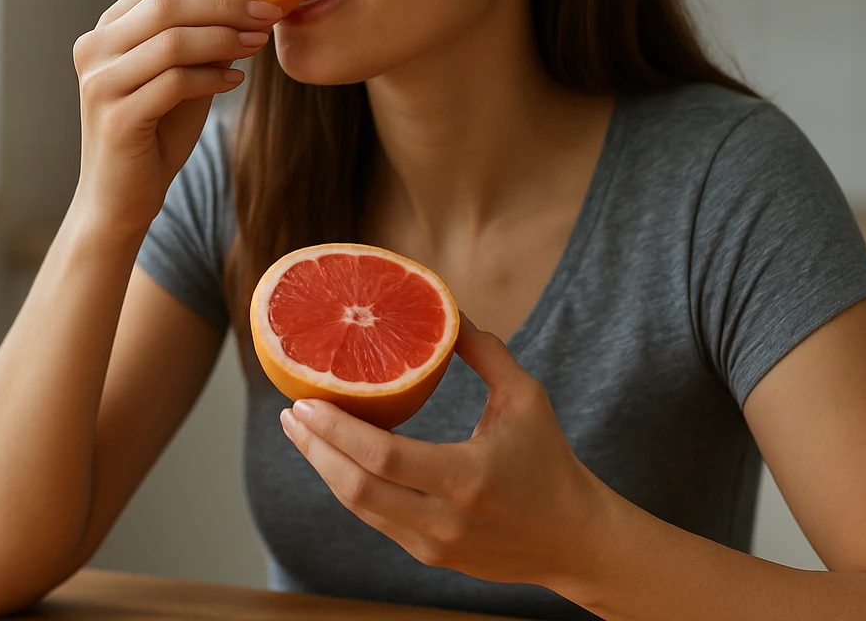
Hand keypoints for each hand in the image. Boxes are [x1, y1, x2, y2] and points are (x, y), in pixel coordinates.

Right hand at [71, 0, 283, 238]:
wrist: (120, 200)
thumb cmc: (157, 133)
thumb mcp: (186, 74)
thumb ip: (208, 37)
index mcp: (110, 27)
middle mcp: (96, 46)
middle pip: (168, 0)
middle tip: (273, 7)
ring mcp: (101, 81)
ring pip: (172, 38)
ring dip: (225, 35)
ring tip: (259, 41)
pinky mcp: (115, 117)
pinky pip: (173, 82)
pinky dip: (211, 76)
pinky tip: (236, 80)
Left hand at [280, 313, 610, 589]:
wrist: (573, 538)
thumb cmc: (550, 460)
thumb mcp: (526, 398)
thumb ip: (486, 352)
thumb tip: (448, 310)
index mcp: (468, 477)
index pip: (385, 457)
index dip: (338, 430)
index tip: (306, 400)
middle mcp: (445, 519)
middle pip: (357, 488)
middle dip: (315, 449)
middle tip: (291, 413)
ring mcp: (433, 544)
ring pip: (360, 508)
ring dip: (324, 469)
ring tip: (302, 433)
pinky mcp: (428, 556)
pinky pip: (376, 520)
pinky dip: (350, 486)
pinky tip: (335, 457)